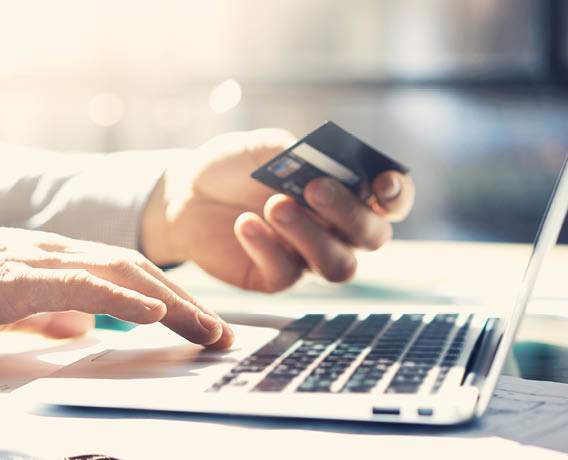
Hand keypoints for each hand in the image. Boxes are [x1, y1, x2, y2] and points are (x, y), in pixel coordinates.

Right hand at [0, 219, 233, 348]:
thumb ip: (49, 314)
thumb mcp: (11, 306)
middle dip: (185, 303)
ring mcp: (38, 261)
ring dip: (167, 301)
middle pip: (137, 271)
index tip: (200, 324)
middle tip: (221, 332)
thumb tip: (83, 329)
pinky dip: (118, 298)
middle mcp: (57, 252)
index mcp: (57, 260)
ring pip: (118, 274)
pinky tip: (150, 312)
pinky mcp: (16, 278)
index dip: (169, 298)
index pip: (127, 275)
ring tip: (204, 327)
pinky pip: (78, 285)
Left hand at [141, 129, 414, 291]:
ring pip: (337, 265)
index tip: (382, 183)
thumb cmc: (234, 166)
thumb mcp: (264, 148)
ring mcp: (308, 257)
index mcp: (346, 192)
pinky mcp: (275, 277)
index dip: (397, 195)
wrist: (186, 192)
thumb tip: (324, 166)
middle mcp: (337, 230)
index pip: (392, 201)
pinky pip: (287, 274)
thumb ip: (298, 155)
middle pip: (372, 237)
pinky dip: (268, 247)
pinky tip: (245, 224)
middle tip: (314, 188)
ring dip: (312, 236)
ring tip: (275, 206)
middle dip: (349, 212)